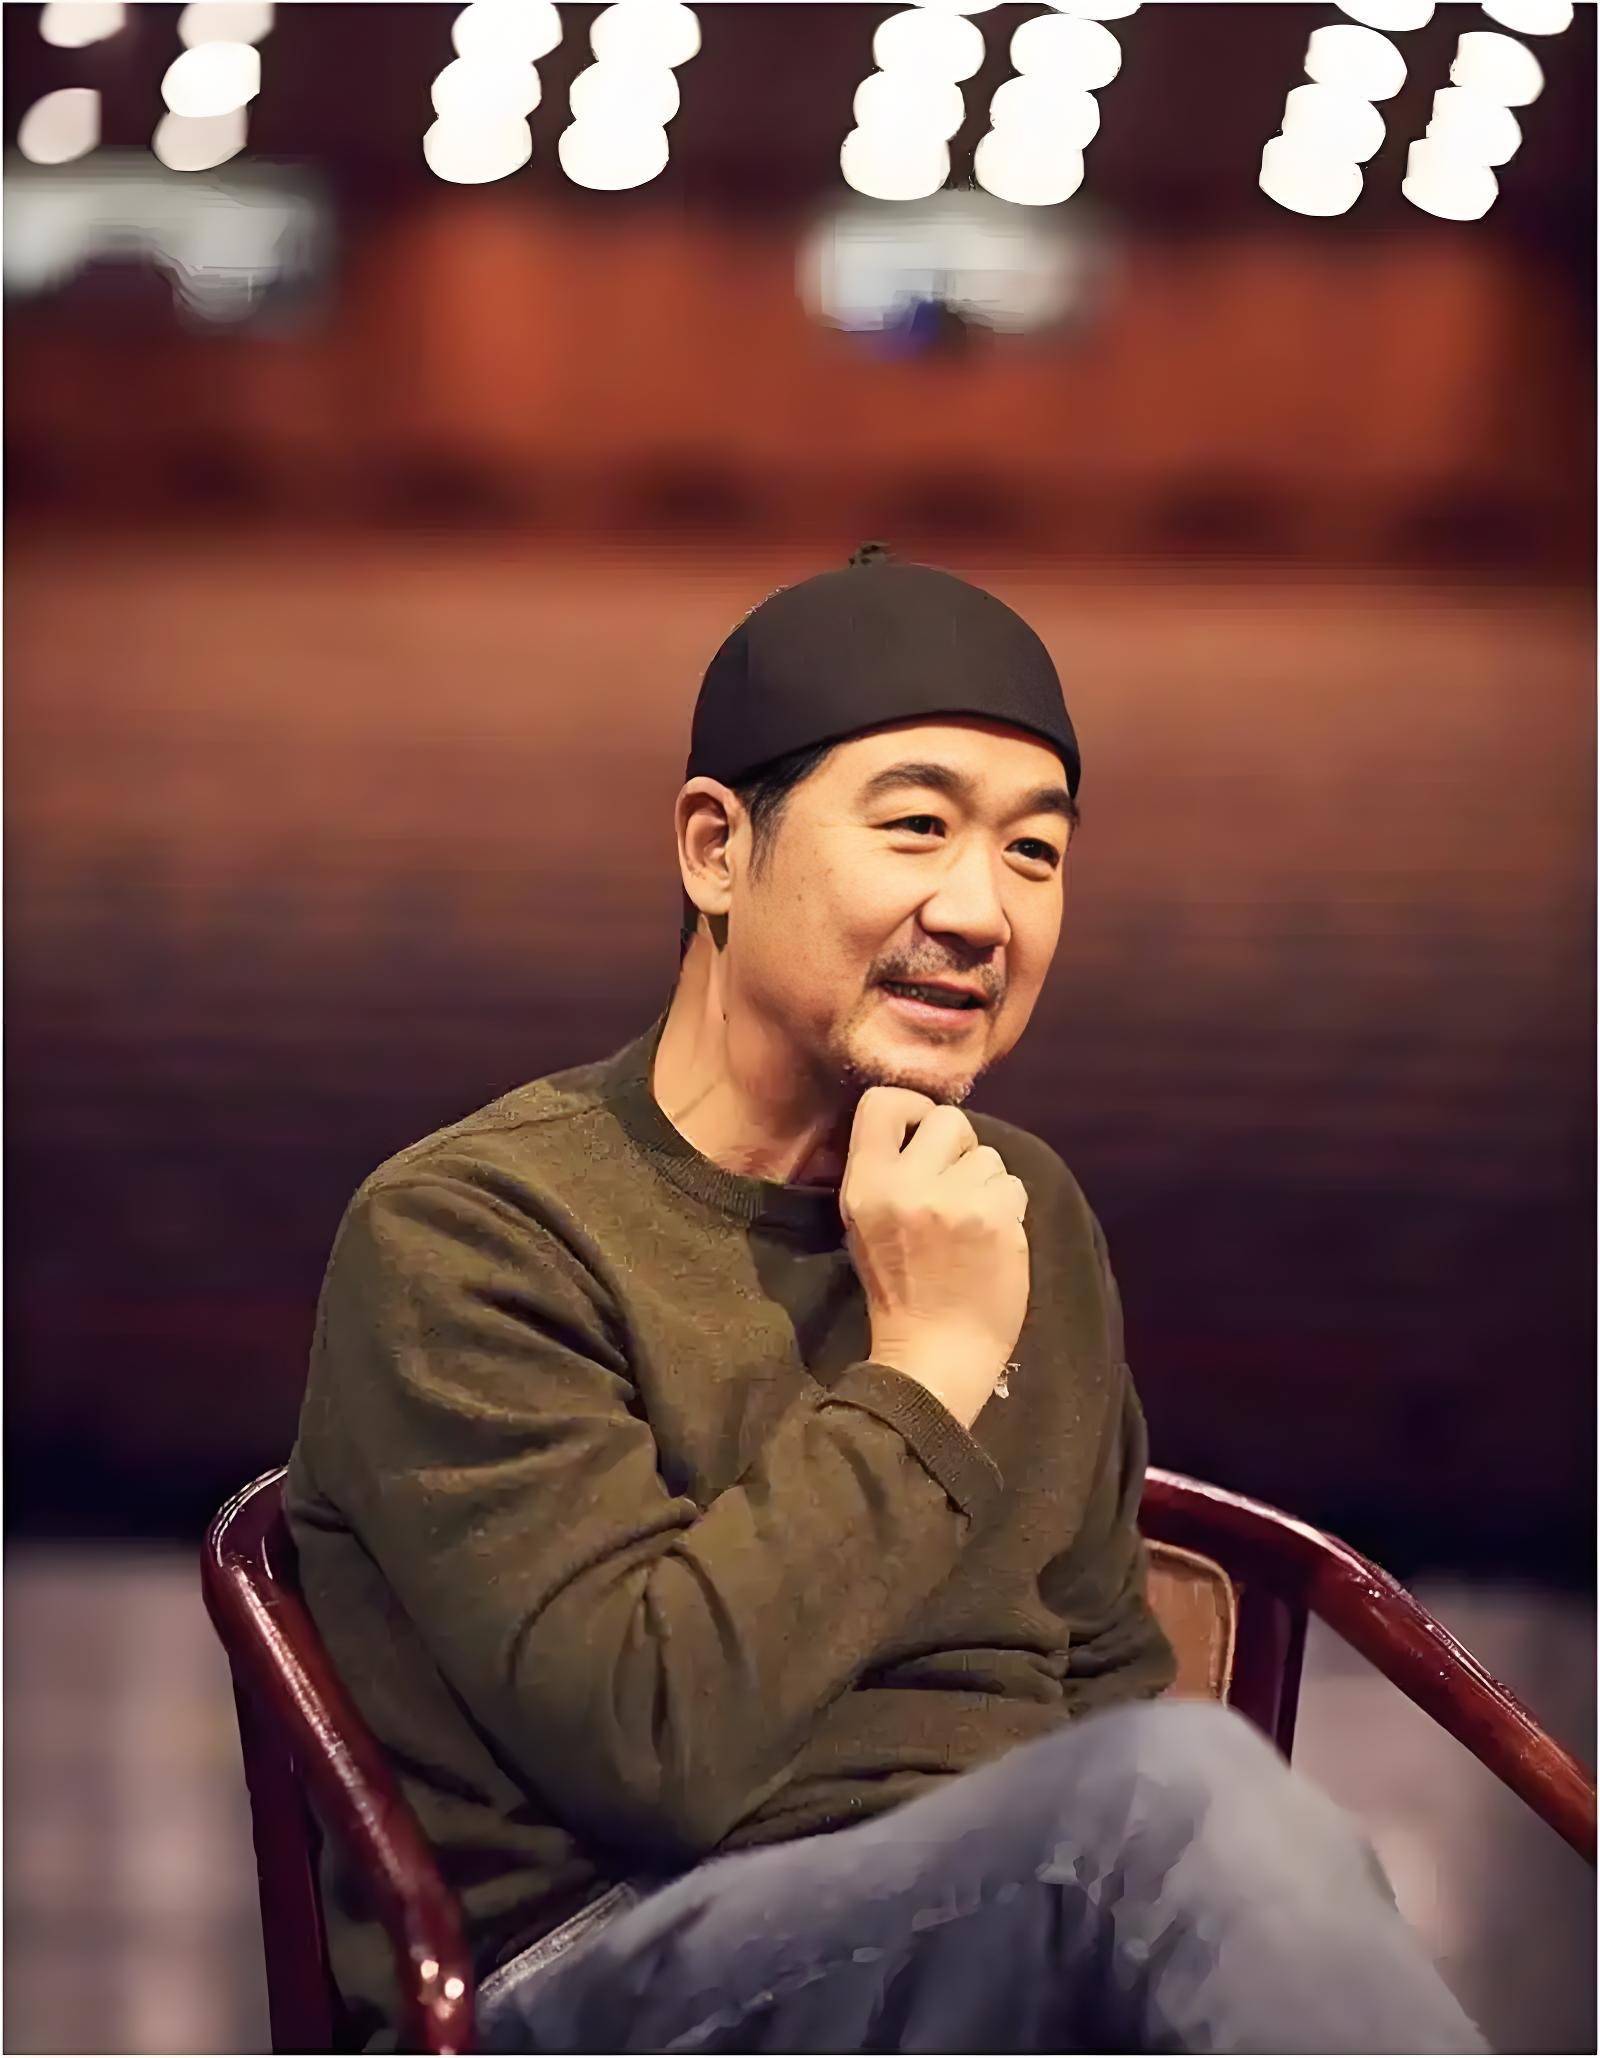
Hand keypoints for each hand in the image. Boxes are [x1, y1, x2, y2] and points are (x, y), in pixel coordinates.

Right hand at [839, 1087, 1029, 1430]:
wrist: (934, 1353)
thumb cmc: (900, 1289)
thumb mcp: (865, 1223)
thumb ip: (886, 1171)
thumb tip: (920, 1124)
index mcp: (865, 1185)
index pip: (883, 1101)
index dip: (912, 1109)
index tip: (922, 1136)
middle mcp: (906, 1187)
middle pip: (949, 1119)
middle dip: (959, 1148)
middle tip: (954, 1186)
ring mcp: (954, 1203)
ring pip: (988, 1156)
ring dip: (986, 1183)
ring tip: (971, 1223)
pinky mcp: (996, 1221)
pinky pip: (1013, 1185)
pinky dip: (1009, 1209)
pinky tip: (992, 1240)